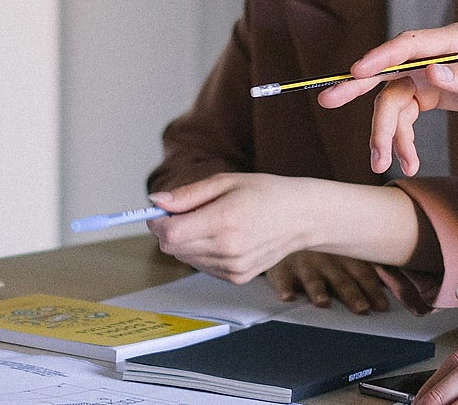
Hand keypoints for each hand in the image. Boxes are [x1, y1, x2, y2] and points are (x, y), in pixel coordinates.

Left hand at [146, 173, 321, 283]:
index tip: (161, 211)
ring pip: (185, 258)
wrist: (301, 217)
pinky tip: (223, 237)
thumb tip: (155, 202)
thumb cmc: (266, 193)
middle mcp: (228, 249)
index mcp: (225, 220)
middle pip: (173, 248)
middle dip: (171, 230)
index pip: (171, 234)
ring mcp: (233, 267)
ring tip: (213, 221)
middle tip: (188, 211)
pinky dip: (203, 252)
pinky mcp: (237, 277)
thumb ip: (188, 195)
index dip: (158, 222)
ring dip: (188, 241)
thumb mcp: (226, 182)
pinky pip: (202, 266)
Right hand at [265, 250, 389, 314]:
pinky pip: (281, 278)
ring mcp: (302, 263)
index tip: (382, 308)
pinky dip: (284, 287)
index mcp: (344, 256)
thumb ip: (360, 263)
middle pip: (340, 279)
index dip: (373, 290)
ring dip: (318, 290)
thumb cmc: (319, 245)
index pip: (362, 274)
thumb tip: (387, 282)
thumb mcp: (341, 247)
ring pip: (312, 278)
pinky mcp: (281, 267)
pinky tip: (288, 296)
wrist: (283, 224)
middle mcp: (325, 259)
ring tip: (323, 302)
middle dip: (351, 294)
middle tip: (362, 308)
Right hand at [318, 24, 457, 176]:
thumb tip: (434, 73)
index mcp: (456, 40)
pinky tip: (408, 161)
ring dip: (385, 132)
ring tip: (383, 164)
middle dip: (357, 87)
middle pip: (388, 69)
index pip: (411, 45)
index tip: (357, 71)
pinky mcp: (427, 91)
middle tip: (327, 100)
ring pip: (393, 101)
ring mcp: (427, 73)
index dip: (382, 57)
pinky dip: (402, 138)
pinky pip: (404, 115)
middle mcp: (434, 55)